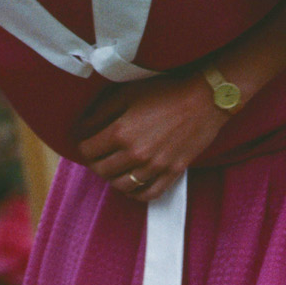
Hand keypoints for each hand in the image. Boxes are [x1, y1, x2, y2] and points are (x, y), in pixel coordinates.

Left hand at [76, 71, 228, 202]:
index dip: (84, 145)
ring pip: (121, 185)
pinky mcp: (172, 173)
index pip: (87, 151)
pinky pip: (147, 194)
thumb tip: (80, 129)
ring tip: (115, 167)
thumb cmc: (165, 90)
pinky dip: (135, 193)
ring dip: (113, 178)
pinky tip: (132, 184)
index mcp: (121, 132)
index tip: (87, 141)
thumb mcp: (127, 93)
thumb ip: (100, 113)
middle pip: (101, 170)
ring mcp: (154, 166)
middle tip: (100, 154)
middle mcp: (135, 154)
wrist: (205, 98)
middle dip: (96, 161)